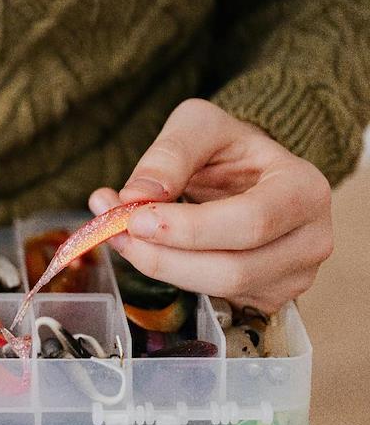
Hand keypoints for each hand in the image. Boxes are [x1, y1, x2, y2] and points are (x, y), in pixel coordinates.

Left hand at [89, 99, 332, 313]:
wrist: (250, 172)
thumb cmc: (229, 147)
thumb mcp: (199, 126)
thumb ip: (170, 154)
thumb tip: (136, 195)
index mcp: (304, 190)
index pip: (250, 223)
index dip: (189, 229)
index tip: (137, 218)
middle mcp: (310, 240)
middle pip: (232, 269)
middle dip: (164, 256)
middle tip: (114, 229)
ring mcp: (292, 276)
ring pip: (217, 290)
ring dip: (159, 266)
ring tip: (119, 232)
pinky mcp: (266, 297)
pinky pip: (212, 298)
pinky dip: (170, 275)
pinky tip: (145, 248)